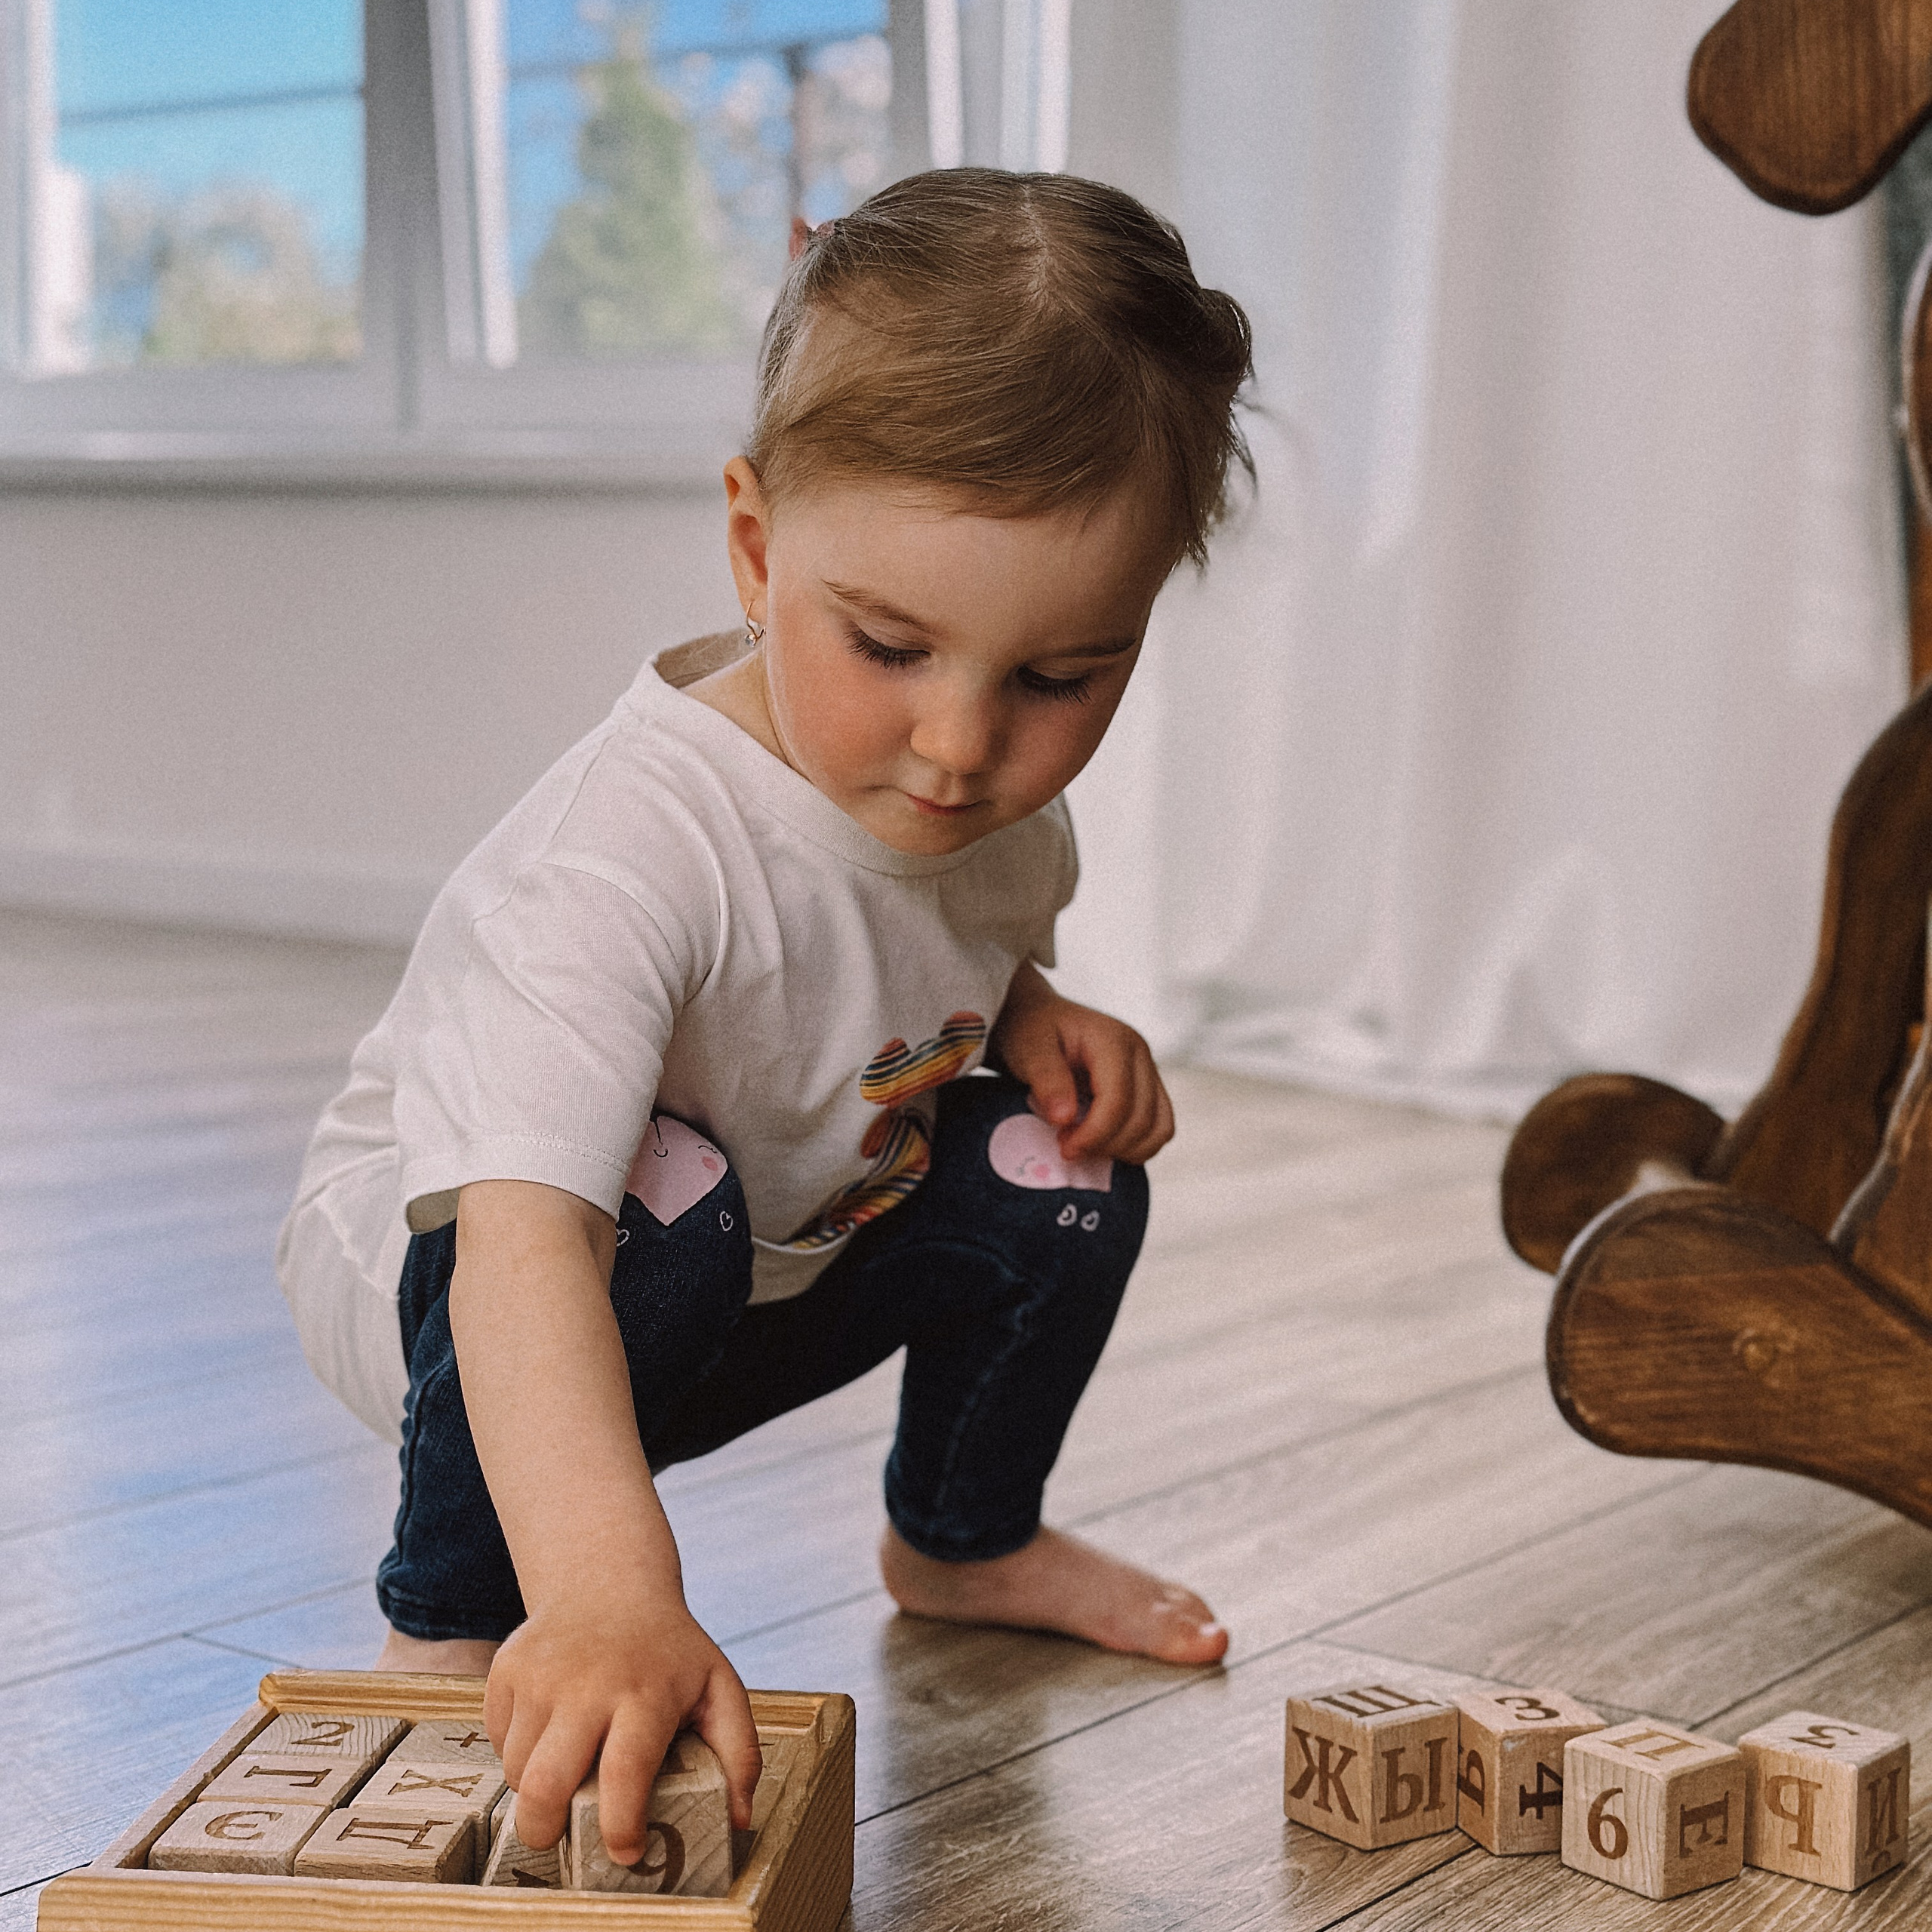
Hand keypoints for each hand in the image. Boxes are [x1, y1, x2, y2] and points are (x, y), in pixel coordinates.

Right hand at [483, 1587, 761, 1862]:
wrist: (608, 1585)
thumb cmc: (668, 1651)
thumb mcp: (717, 1686)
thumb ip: (738, 1751)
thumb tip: (740, 1818)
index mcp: (645, 1693)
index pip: (624, 1772)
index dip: (620, 1825)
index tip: (625, 1854)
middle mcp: (585, 1685)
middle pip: (545, 1783)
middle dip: (544, 1830)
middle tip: (559, 1838)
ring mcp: (539, 1675)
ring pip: (516, 1769)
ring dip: (534, 1790)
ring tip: (564, 1775)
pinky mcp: (506, 1669)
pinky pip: (498, 1740)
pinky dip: (516, 1753)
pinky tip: (547, 1734)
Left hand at [991, 964, 1174, 1163]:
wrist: (1036, 1018)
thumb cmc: (1030, 1029)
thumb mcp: (1028, 1048)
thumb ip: (1047, 1079)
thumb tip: (1065, 1118)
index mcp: (1113, 1039)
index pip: (1118, 1100)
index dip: (1094, 1134)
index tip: (1064, 1149)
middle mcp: (1140, 1052)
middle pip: (1141, 1119)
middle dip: (1105, 1145)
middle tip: (1066, 1146)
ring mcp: (1149, 1070)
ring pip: (1159, 1128)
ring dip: (1124, 1150)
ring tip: (1086, 1146)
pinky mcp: (1149, 1087)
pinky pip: (1160, 1128)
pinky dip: (1136, 1146)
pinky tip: (1102, 1144)